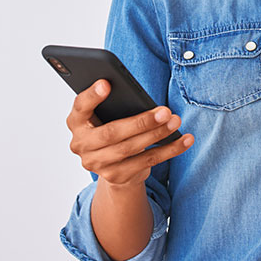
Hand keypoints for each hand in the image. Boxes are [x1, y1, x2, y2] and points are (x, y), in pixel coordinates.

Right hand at [66, 79, 193, 188]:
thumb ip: (115, 103)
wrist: (113, 164)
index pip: (80, 107)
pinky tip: (184, 140)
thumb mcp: (108, 113)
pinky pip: (146, 162)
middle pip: (112, 133)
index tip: (106, 83)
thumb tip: (141, 98)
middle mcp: (81, 145)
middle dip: (141, 122)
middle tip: (165, 111)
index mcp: (76, 122)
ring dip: (157, 135)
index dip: (92, 96)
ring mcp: (97, 164)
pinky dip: (168, 150)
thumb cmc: (112, 125)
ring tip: (175, 121)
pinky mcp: (115, 176)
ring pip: (131, 149)